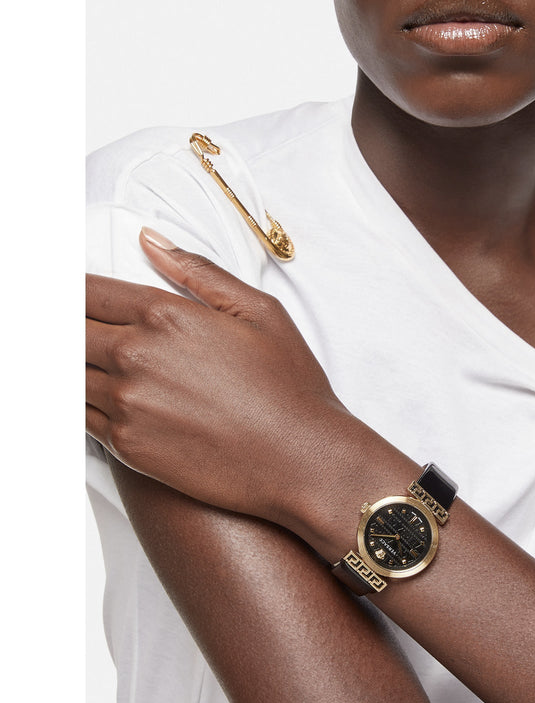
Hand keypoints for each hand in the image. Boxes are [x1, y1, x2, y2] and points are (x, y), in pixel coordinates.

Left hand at [86, 227, 349, 523]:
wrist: (301, 461)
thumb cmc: (290, 389)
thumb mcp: (260, 312)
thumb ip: (198, 272)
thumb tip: (150, 241)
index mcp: (165, 315)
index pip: (87, 292)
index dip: (72, 293)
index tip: (72, 298)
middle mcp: (136, 356)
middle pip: (66, 331)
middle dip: (66, 328)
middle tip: (77, 333)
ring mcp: (127, 403)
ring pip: (67, 375)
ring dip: (74, 367)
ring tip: (89, 366)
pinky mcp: (126, 446)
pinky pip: (80, 418)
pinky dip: (83, 405)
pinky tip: (102, 400)